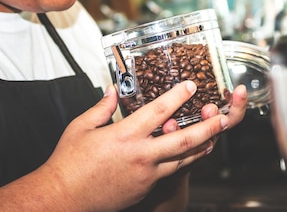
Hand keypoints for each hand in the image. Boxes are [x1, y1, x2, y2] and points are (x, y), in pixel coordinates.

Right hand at [34, 81, 246, 211]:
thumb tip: (112, 91)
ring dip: (202, 146)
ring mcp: (145, 175)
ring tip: (216, 135)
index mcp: (124, 136)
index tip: (190, 86)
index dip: (177, 96)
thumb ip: (101, 107)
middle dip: (208, 128)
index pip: (158, 111)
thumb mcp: (81, 127)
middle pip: (183, 141)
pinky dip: (184, 161)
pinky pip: (171, 172)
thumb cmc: (68, 163)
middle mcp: (140, 156)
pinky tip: (191, 153)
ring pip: (183, 160)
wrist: (63, 199)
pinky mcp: (145, 189)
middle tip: (223, 117)